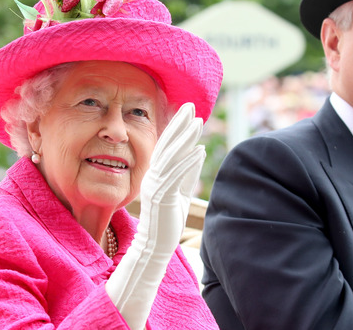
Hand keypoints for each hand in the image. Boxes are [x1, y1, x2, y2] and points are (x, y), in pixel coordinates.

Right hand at [105, 102, 204, 328]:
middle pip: (167, 145)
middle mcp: (153, 176)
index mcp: (156, 173)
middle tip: (191, 105)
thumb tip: (199, 151)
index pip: (167, 145)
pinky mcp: (162, 197)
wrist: (155, 246)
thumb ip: (188, 173)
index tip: (188, 111)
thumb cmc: (168, 221)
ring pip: (171, 156)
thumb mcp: (181, 192)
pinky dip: (187, 162)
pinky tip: (199, 150)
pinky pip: (175, 176)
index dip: (177, 127)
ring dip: (185, 138)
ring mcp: (155, 186)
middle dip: (179, 124)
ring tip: (198, 123)